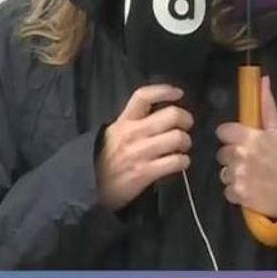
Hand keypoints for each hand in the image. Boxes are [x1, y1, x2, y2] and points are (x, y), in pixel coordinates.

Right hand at [96, 84, 194, 210]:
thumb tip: (161, 111)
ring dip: (186, 142)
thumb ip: (134, 120)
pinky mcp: (146, 172)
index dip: (165, 91)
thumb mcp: (114, 132)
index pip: (144, 96)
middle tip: (185, 126)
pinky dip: (183, 161)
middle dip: (186, 119)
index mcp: (125, 121)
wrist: (90, 186)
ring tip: (181, 147)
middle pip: (172, 115)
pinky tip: (179, 162)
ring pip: (178, 138)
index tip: (178, 93)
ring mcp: (140, 153)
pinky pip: (176, 161)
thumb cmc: (106, 158)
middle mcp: (133, 133)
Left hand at [216, 76, 276, 218]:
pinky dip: (237, 193)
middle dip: (233, 158)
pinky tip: (250, 191)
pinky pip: (227, 191)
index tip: (241, 143)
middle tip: (251, 163)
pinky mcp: (238, 194)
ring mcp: (238, 175)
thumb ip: (267, 106)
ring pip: (224, 172)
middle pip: (222, 153)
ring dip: (234, 176)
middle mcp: (241, 154)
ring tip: (252, 178)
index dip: (231, 137)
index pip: (223, 131)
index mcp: (250, 136)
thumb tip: (262, 80)